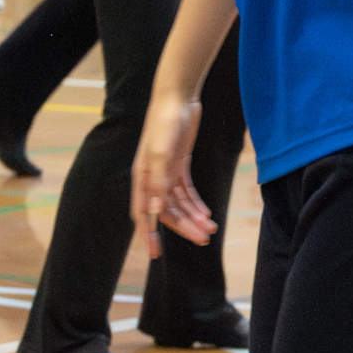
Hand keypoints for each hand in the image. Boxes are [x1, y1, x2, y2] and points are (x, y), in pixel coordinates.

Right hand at [131, 91, 215, 254]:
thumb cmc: (166, 122)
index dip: (148, 236)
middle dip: (183, 228)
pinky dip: (196, 203)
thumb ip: (158, 181)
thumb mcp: (163, 152)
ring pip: (179, 204)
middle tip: (203, 240)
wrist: (178, 98)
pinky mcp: (179, 165)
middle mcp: (151, 179)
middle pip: (166, 212)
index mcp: (142, 179)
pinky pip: (186, 191)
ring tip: (211, 229)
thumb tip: (153, 211)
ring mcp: (165, 172)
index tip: (154, 255)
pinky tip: (207, 213)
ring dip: (193, 217)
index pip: (144, 214)